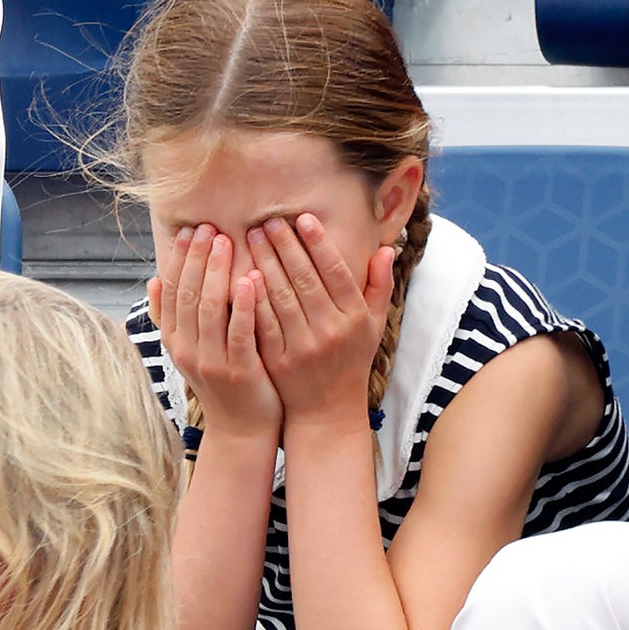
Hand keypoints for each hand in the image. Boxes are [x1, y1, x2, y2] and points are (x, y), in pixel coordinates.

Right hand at [148, 224, 282, 436]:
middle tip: (209, 228)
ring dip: (217, 272)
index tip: (190, 230)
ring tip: (226, 242)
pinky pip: (240, 332)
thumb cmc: (222, 384)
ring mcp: (212, 362)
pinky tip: (251, 279)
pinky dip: (244, 304)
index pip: (172, 292)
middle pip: (188, 295)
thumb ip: (173, 318)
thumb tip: (154, 280)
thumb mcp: (191, 350)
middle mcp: (188, 350)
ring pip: (210, 309)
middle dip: (197, 258)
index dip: (180, 259)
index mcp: (174, 341)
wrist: (241, 430)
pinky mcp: (240, 372)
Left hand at [248, 214, 393, 426]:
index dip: (320, 244)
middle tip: (268, 220)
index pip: (336, 272)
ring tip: (252, 236)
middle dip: (285, 245)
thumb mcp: (374, 325)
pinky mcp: (278, 360)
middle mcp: (330, 331)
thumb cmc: (351, 360)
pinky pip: (263, 321)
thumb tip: (386, 248)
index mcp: (355, 318)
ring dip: (265, 262)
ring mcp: (303, 347)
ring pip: (280, 296)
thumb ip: (380, 286)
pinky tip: (242, 273)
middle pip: (305, 279)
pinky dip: (252, 296)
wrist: (327, 411)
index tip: (304, 218)